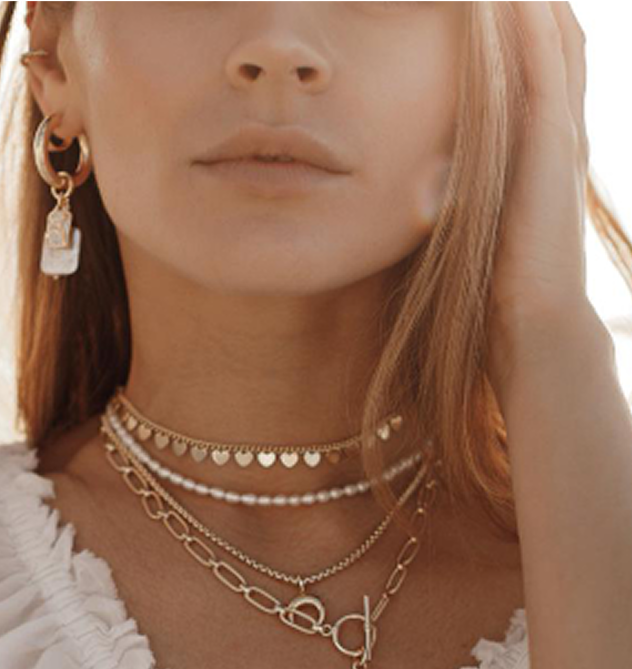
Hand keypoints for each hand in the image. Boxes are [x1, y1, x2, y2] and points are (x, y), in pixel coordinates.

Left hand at [487, 2, 598, 401]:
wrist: (533, 324)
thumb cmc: (496, 282)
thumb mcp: (475, 216)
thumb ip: (462, 184)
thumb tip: (417, 179)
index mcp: (543, 147)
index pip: (541, 65)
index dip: (524, 23)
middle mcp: (561, 131)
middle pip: (558, 39)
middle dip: (536, 0)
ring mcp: (562, 135)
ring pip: (557, 40)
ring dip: (536, 2)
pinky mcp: (552, 146)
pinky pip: (546, 66)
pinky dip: (532, 25)